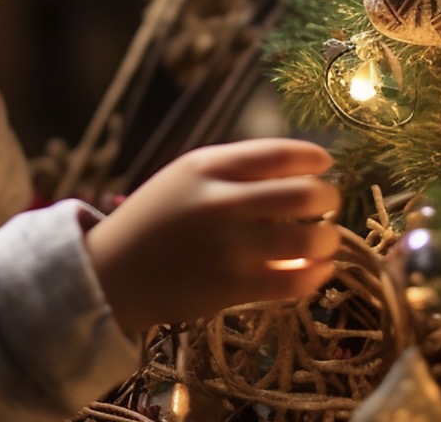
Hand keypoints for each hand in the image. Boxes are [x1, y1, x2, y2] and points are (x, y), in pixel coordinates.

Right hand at [85, 138, 340, 333]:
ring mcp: (229, 248)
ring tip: (324, 239)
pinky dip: (316, 275)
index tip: (324, 163)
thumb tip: (296, 167)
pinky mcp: (232, 288)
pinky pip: (295, 282)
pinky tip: (317, 270)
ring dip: (328, 238)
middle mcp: (222, 202)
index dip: (313, 156)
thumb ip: (234, 167)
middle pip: (304, 194)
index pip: (279, 152)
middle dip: (329, 196)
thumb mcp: (185, 174)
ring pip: (309, 240)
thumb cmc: (154, 218)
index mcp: (208, 167)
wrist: (111, 272)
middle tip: (328, 202)